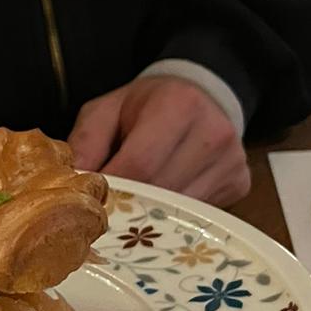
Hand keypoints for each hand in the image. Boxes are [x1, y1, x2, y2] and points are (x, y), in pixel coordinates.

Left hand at [69, 76, 250, 205]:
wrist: (201, 94)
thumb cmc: (147, 105)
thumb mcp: (107, 110)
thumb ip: (85, 142)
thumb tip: (71, 182)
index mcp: (178, 105)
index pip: (140, 163)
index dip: (111, 187)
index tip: (88, 202)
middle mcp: (213, 133)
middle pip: (161, 190)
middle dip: (128, 204)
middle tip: (104, 213)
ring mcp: (231, 162)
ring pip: (180, 210)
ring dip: (150, 215)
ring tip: (130, 209)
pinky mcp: (239, 183)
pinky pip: (198, 215)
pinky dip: (173, 216)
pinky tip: (160, 204)